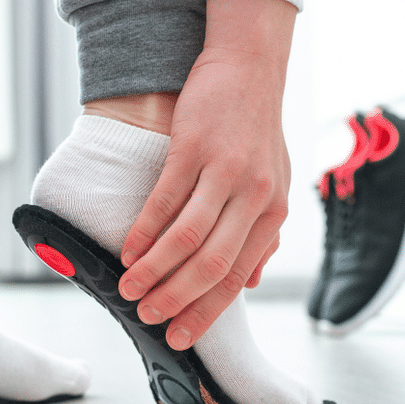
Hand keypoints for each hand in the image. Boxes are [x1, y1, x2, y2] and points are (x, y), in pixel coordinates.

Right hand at [117, 0, 296, 349]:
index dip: (206, 310)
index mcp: (274, 212)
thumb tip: (252, 282)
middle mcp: (256, 196)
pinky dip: (144, 231)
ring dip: (154, 270)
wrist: (250, 67)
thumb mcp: (275, 184)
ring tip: (130, 290)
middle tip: (148, 319)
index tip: (180, 336)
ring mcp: (226, 171)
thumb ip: (264, 234)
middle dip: (176, 299)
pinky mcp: (195, 147)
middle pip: (212, 264)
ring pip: (186, 237)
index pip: (237, 275)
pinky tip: (128, 251)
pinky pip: (166, 200)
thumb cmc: (257, 129)